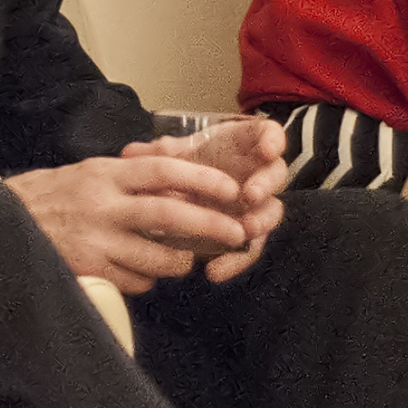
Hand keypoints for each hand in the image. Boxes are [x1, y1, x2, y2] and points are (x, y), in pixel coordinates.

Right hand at [5, 151, 255, 293]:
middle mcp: (102, 205)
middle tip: (236, 233)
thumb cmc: (49, 194)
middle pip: (168, 214)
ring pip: (156, 257)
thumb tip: (178, 182)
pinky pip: (134, 281)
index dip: (201, 177)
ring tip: (185, 259)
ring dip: (179, 261)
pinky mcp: (87, 270)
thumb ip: (128, 177)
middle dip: (209, 225)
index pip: (163, 169)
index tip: (230, 188)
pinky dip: (148, 279)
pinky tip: (144, 272)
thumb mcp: (88, 172)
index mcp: (105, 173)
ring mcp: (94, 240)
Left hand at [118, 116, 289, 280]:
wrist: (182, 196)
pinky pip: (248, 250)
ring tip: (243, 230)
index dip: (272, 141)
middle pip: (276, 176)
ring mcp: (255, 205)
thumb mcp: (175, 157)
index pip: (269, 135)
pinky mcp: (245, 234)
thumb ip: (160, 154)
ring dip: (260, 222)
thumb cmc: (187, 166)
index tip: (265, 150)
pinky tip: (214, 271)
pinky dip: (235, 261)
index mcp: (245, 146)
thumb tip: (131, 153)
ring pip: (270, 213)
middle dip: (266, 185)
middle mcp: (257, 174)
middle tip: (249, 195)